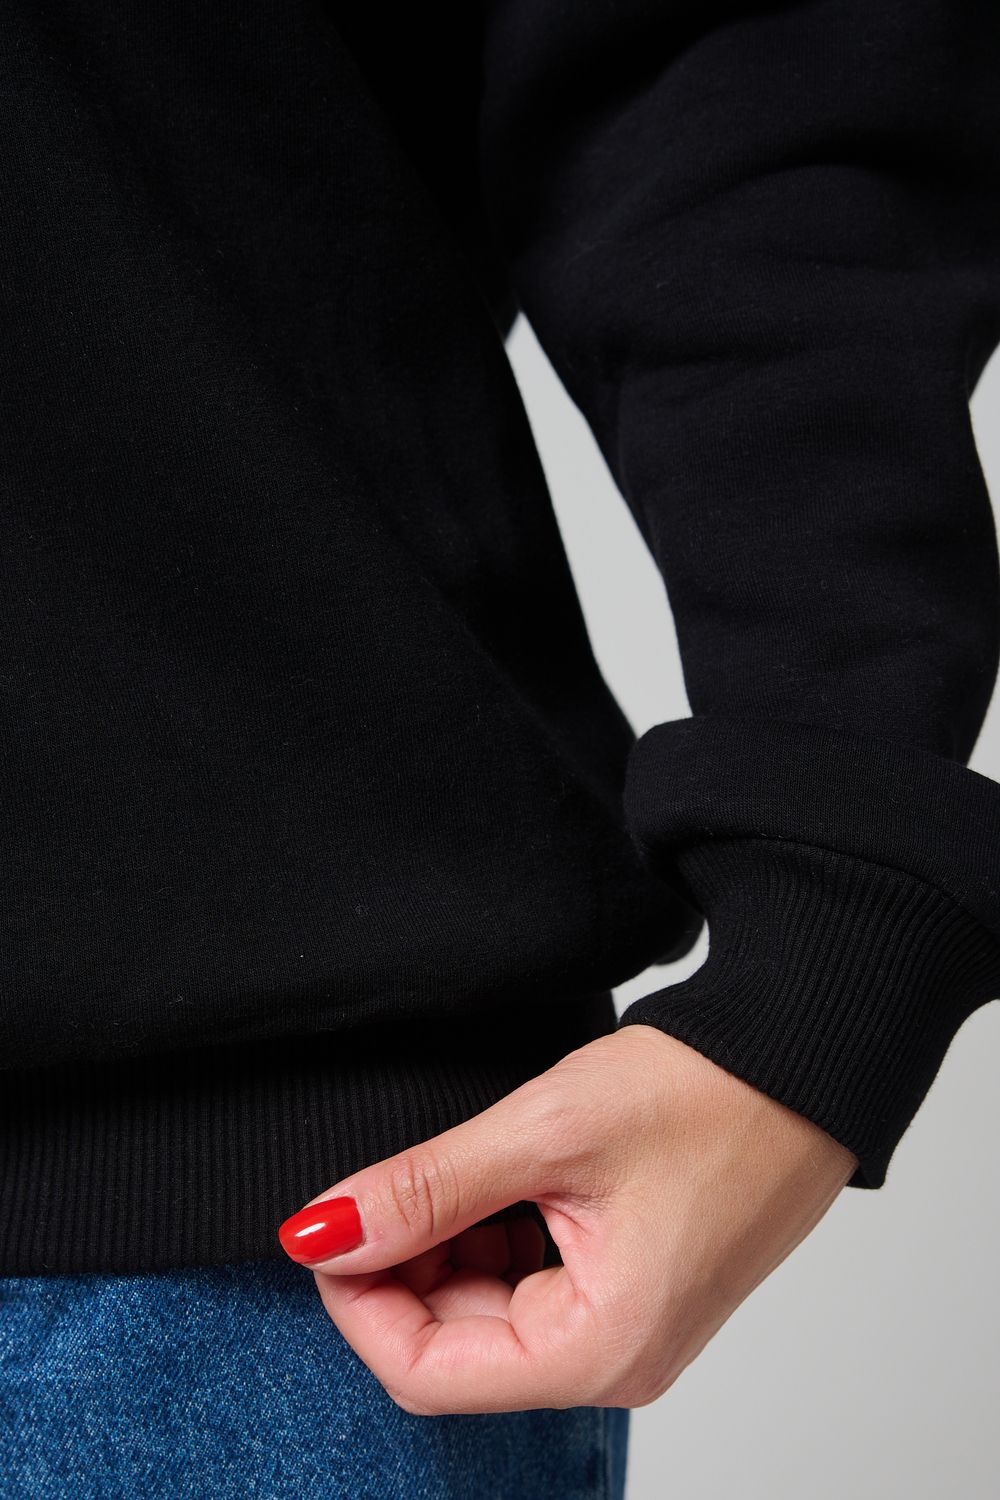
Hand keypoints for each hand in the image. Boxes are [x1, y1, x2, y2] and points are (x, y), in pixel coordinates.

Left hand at [280, 1024, 857, 1414]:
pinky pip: (533, 1288)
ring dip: (447, 1248)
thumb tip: (321, 1232)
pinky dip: (494, 1237)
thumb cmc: (707, 1094)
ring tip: (461, 1164)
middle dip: (401, 1269)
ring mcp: (628, 1328)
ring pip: (488, 1317)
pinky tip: (499, 1177)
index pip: (427, 1372)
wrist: (805, 1061)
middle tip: (385, 1181)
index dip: (358, 1302)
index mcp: (600, 1349)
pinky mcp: (633, 1289)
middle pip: (455, 1348)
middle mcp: (617, 1362)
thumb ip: (425, 1189)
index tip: (327, 1228)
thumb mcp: (544, 1132)